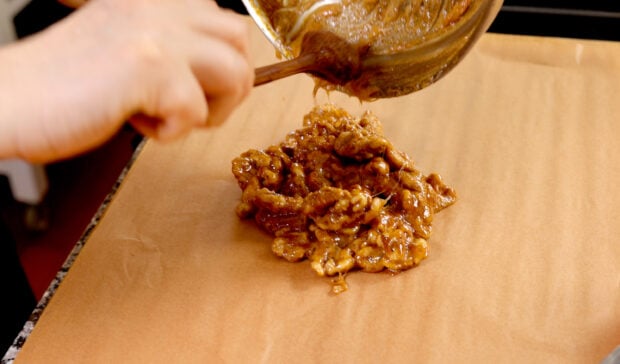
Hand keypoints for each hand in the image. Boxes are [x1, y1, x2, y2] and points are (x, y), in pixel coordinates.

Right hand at [0, 0, 253, 162]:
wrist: (8, 101)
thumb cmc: (62, 86)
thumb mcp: (124, 48)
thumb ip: (169, 47)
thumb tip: (221, 73)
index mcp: (153, 0)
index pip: (222, 19)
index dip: (219, 60)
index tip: (195, 85)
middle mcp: (157, 7)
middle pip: (239, 39)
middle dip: (230, 84)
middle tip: (194, 107)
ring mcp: (155, 33)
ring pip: (234, 71)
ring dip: (212, 108)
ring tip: (170, 117)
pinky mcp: (147, 67)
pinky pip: (195, 109)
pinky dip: (173, 131)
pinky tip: (137, 123)